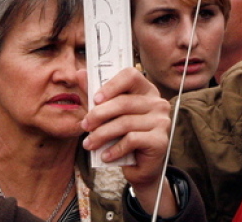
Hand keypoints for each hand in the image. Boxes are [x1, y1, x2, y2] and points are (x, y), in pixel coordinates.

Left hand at [79, 68, 176, 215]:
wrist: (141, 168)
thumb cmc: (123, 136)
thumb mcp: (109, 114)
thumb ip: (97, 95)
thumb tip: (80, 74)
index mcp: (146, 90)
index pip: (131, 76)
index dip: (111, 85)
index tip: (95, 99)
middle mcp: (157, 103)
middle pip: (124, 102)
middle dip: (99, 114)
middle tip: (84, 125)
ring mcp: (161, 121)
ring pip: (125, 123)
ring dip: (102, 135)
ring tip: (89, 144)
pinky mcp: (160, 140)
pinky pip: (132, 140)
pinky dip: (114, 149)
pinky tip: (105, 155)